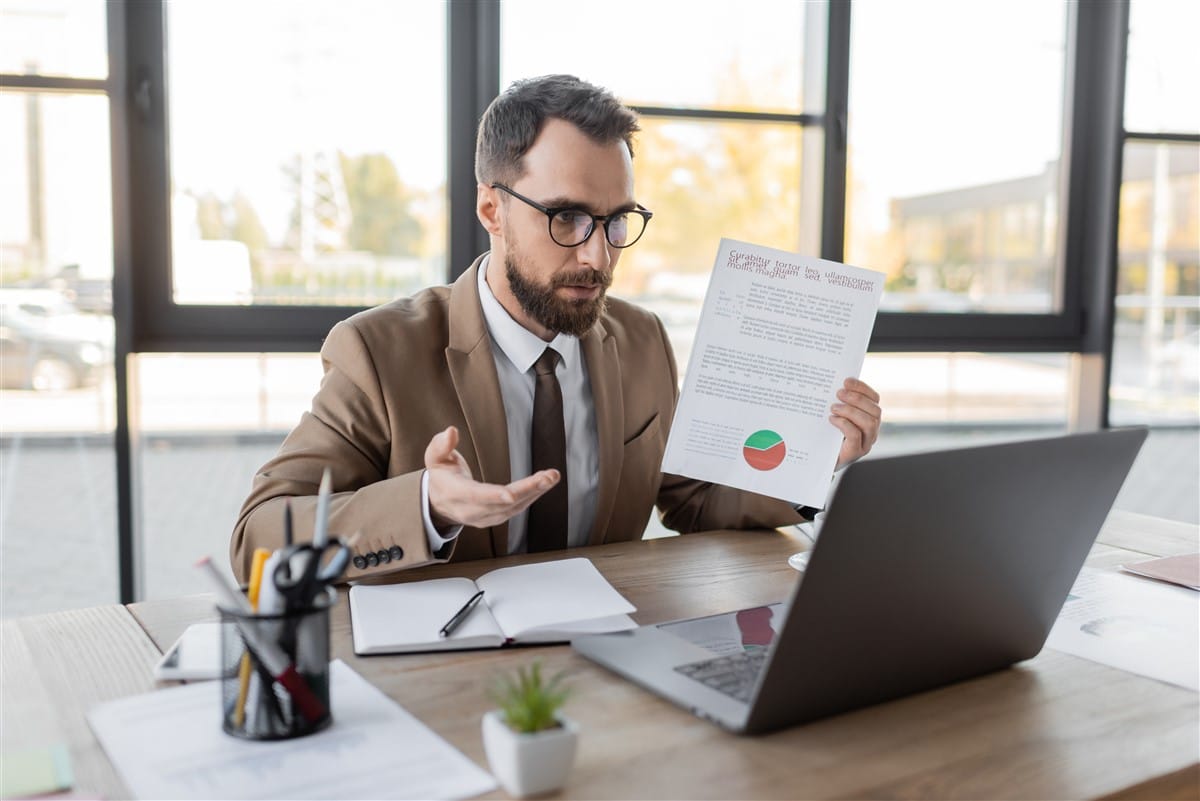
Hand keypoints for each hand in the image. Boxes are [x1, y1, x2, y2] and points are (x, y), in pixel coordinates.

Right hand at [424, 426, 559, 528]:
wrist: (440, 503)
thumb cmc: (440, 475)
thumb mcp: (434, 457)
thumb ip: (441, 445)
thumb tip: (451, 431)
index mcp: (454, 494)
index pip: (474, 496)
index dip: (492, 496)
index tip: (510, 495)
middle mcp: (471, 510)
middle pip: (501, 504)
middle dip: (527, 490)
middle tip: (549, 477)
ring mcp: (485, 518)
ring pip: (514, 508)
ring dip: (535, 492)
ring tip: (552, 476)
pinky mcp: (496, 518)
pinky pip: (517, 509)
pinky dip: (533, 496)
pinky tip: (545, 483)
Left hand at [831, 378, 880, 468]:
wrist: (820, 459)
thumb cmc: (827, 434)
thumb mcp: (835, 414)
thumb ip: (839, 401)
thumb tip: (834, 384)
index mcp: (869, 416)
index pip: (874, 398)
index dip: (862, 388)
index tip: (847, 381)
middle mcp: (872, 430)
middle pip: (875, 410)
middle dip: (857, 398)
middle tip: (838, 393)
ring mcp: (866, 442)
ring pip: (869, 422)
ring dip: (850, 411)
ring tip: (833, 407)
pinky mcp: (855, 452)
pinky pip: (856, 435)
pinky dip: (844, 424)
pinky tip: (831, 419)